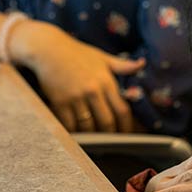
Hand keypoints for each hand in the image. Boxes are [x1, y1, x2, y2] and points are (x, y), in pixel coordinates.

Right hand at [17, 21, 144, 131]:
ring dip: (92, 135)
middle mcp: (93, 90)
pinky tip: (76, 134)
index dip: (126, 126)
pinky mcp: (60, 102)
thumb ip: (123, 65)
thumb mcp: (102, 57)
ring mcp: (76, 97)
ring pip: (88, 126)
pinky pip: (69, 124)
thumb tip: (142, 64)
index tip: (126, 134)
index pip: (122, 110)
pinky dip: (73, 131)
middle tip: (111, 142)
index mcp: (106, 81)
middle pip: (107, 122)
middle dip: (110, 134)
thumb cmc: (78, 53)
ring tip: (95, 140)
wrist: (49, 49)